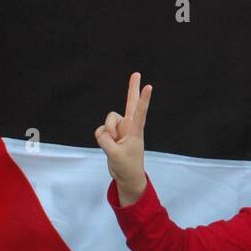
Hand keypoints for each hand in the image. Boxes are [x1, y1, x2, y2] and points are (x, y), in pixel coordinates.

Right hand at [95, 72, 151, 204]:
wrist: (127, 177)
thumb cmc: (127, 166)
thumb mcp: (115, 154)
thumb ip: (106, 140)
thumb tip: (102, 132)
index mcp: (135, 131)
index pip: (140, 112)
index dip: (143, 99)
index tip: (149, 86)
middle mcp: (129, 126)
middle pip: (130, 103)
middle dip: (132, 88)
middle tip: (137, 73)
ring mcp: (120, 129)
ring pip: (108, 121)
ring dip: (106, 133)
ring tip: (114, 145)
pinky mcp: (112, 135)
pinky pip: (101, 131)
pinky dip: (102, 138)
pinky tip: (108, 146)